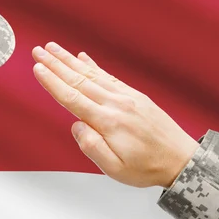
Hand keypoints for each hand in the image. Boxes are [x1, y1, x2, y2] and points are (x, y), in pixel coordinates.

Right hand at [31, 43, 199, 187]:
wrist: (181, 159)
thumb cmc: (147, 167)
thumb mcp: (115, 169)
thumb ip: (92, 147)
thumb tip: (76, 126)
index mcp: (108, 122)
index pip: (73, 98)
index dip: (53, 82)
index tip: (38, 68)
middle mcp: (117, 104)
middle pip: (79, 80)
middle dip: (56, 65)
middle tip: (39, 50)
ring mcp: (127, 97)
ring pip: (93, 75)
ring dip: (70, 61)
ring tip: (54, 49)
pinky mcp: (136, 96)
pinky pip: (110, 76)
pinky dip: (94, 66)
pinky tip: (84, 58)